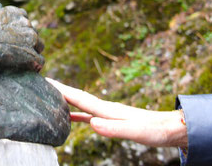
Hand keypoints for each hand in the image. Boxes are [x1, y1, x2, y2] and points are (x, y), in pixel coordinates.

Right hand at [0, 6, 43, 76]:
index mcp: (14, 13)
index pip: (24, 19)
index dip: (18, 31)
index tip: (12, 39)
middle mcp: (26, 23)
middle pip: (32, 34)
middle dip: (25, 42)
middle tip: (13, 53)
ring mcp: (30, 39)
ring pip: (39, 47)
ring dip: (31, 53)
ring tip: (19, 63)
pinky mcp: (32, 56)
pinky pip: (39, 62)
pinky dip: (32, 67)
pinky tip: (23, 71)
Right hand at [46, 78, 187, 147]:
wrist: (172, 128)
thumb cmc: (156, 131)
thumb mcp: (136, 132)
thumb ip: (115, 128)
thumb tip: (93, 123)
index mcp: (107, 110)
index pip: (79, 97)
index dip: (61, 89)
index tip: (44, 80)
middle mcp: (105, 108)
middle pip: (76, 96)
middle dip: (58, 89)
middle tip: (39, 81)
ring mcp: (107, 113)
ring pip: (80, 104)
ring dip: (64, 99)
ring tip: (47, 95)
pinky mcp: (111, 120)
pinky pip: (87, 114)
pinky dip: (74, 112)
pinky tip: (68, 116)